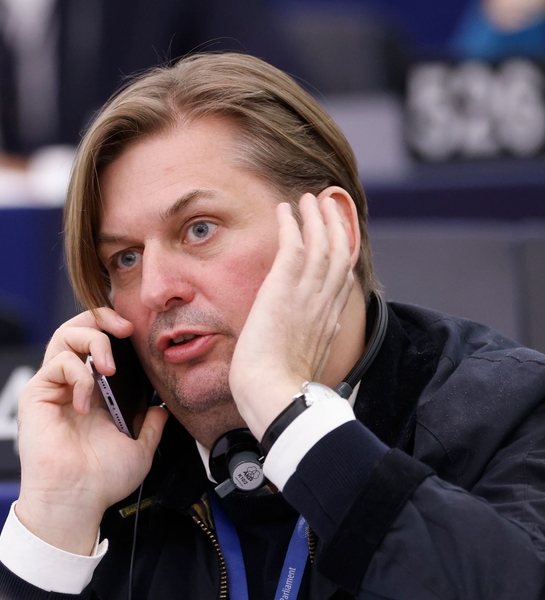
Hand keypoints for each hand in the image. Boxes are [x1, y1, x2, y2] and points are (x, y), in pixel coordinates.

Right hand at [14, 308, 168, 554]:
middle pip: (78, 327)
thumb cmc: (102, 479)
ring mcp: (52, 386)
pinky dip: (79, 376)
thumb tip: (163, 407)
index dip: (114, 328)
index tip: (136, 331)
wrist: (78, 499)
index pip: (98, 342)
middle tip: (125, 329)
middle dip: (102, 319)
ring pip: (64, 335)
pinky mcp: (35, 393)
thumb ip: (152, 424)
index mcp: (93, 390)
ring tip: (110, 367)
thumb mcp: (140, 446)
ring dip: (93, 341)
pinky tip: (86, 404)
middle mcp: (71, 383)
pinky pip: (58, 362)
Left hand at [229, 193, 354, 439]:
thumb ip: (311, 345)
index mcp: (327, 323)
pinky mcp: (283, 290)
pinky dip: (291, 225)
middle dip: (335, 226)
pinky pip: (293, 247)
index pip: (342, 279)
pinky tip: (286, 209)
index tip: (338, 236)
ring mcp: (306, 296)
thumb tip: (316, 340)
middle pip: (338, 254)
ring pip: (320, 245)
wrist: (275, 397)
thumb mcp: (303, 363)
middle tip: (327, 204)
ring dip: (315, 218)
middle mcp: (323, 305)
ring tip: (309, 198)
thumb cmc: (280, 390)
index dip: (342, 252)